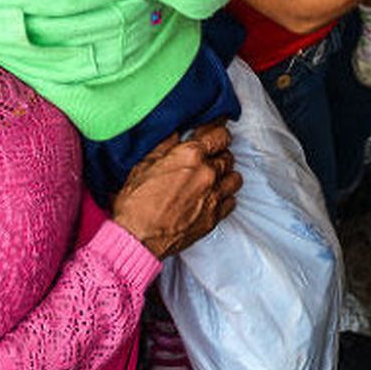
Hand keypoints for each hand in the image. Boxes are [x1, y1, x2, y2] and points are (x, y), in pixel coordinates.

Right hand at [112, 123, 240, 257]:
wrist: (137, 238)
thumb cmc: (136, 202)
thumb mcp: (144, 164)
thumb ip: (165, 144)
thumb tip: (177, 131)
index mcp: (191, 155)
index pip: (219, 134)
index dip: (217, 131)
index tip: (215, 131)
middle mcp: (208, 173)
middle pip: (227, 155)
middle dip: (218, 153)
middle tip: (206, 157)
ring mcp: (214, 196)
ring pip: (234, 177)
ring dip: (225, 174)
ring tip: (212, 176)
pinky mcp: (214, 217)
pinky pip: (232, 201)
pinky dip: (225, 196)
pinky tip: (212, 196)